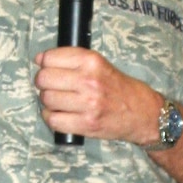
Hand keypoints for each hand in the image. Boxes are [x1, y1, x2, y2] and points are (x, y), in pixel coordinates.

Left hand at [34, 48, 160, 143]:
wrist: (142, 113)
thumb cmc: (119, 88)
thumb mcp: (101, 64)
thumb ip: (73, 60)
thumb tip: (40, 59)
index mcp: (92, 61)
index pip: (50, 58)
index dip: (44, 63)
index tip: (46, 67)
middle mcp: (89, 81)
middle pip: (44, 79)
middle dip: (43, 83)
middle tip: (51, 86)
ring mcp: (87, 104)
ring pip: (47, 99)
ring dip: (48, 101)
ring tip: (59, 101)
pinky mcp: (86, 124)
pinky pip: (53, 120)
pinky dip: (51, 117)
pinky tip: (58, 114)